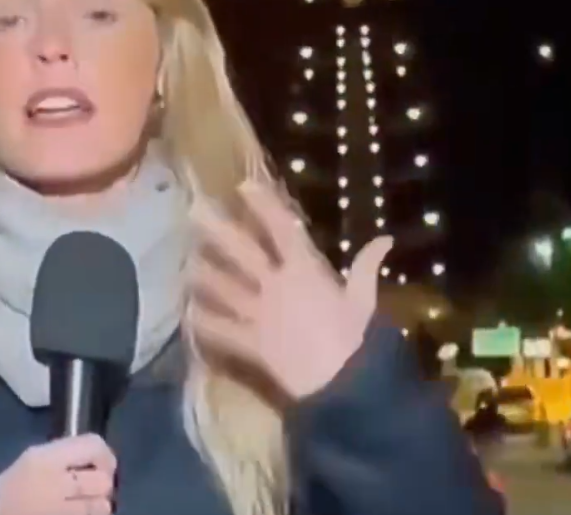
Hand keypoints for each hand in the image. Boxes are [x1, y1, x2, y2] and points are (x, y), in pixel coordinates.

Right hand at [0, 434, 116, 514]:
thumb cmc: (12, 493)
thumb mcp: (28, 462)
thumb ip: (58, 456)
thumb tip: (92, 456)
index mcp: (44, 459)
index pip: (93, 446)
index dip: (104, 455)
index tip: (101, 463)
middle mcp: (56, 484)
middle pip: (102, 480)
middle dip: (102, 485)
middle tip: (92, 488)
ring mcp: (63, 511)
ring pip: (102, 506)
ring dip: (98, 506)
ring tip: (83, 506)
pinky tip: (77, 514)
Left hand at [185, 182, 393, 399]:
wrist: (345, 384)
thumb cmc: (359, 340)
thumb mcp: (365, 300)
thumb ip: (368, 267)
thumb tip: (385, 238)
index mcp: (305, 271)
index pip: (281, 229)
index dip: (262, 205)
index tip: (243, 186)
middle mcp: (276, 285)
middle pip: (240, 251)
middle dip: (216, 229)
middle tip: (193, 210)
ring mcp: (258, 313)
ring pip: (223, 287)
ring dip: (203, 273)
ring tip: (185, 261)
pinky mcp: (250, 342)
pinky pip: (221, 329)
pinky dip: (203, 322)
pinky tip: (188, 313)